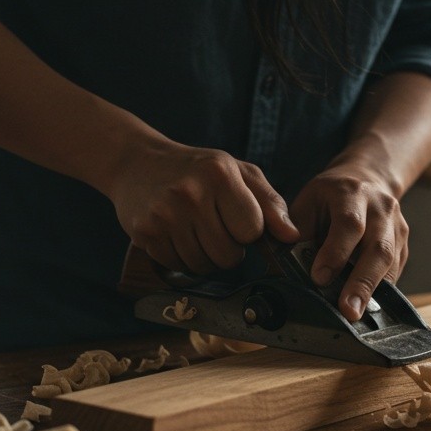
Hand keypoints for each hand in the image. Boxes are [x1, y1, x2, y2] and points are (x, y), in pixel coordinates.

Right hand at [107, 139, 297, 273]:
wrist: (138, 163)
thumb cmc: (197, 169)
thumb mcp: (238, 172)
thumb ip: (270, 202)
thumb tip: (292, 236)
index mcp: (219, 175)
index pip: (252, 230)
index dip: (249, 231)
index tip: (238, 220)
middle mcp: (190, 194)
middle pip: (228, 256)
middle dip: (229, 249)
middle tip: (216, 228)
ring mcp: (164, 215)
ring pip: (203, 266)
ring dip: (206, 257)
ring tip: (197, 231)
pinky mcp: (145, 233)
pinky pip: (178, 267)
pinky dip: (182, 258)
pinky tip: (177, 235)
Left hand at [290, 161, 407, 321]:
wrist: (365, 179)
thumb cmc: (329, 197)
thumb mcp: (307, 204)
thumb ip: (295, 232)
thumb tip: (279, 268)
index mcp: (352, 192)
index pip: (349, 224)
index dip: (335, 253)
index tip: (319, 278)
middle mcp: (381, 207)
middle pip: (377, 247)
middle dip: (361, 282)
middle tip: (348, 310)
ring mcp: (397, 226)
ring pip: (390, 262)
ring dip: (372, 290)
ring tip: (356, 314)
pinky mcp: (403, 244)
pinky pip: (395, 270)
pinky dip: (380, 289)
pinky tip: (366, 305)